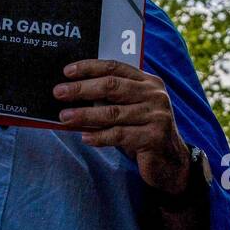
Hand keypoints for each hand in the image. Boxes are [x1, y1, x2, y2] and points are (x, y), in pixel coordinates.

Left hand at [54, 59, 191, 195]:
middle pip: (112, 86)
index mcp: (148, 82)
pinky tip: (85, 138)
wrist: (171, 163)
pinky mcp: (154, 137)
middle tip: (58, 92)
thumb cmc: (142, 132)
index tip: (67, 71)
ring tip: (64, 117)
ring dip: (84, 115)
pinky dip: (100, 136)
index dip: (90, 67)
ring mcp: (157, 116)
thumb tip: (73, 93)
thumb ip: (111, 99)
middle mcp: (154, 95)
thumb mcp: (130, 110)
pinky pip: (120, 135)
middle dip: (82, 88)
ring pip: (113, 112)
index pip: (115, 67)